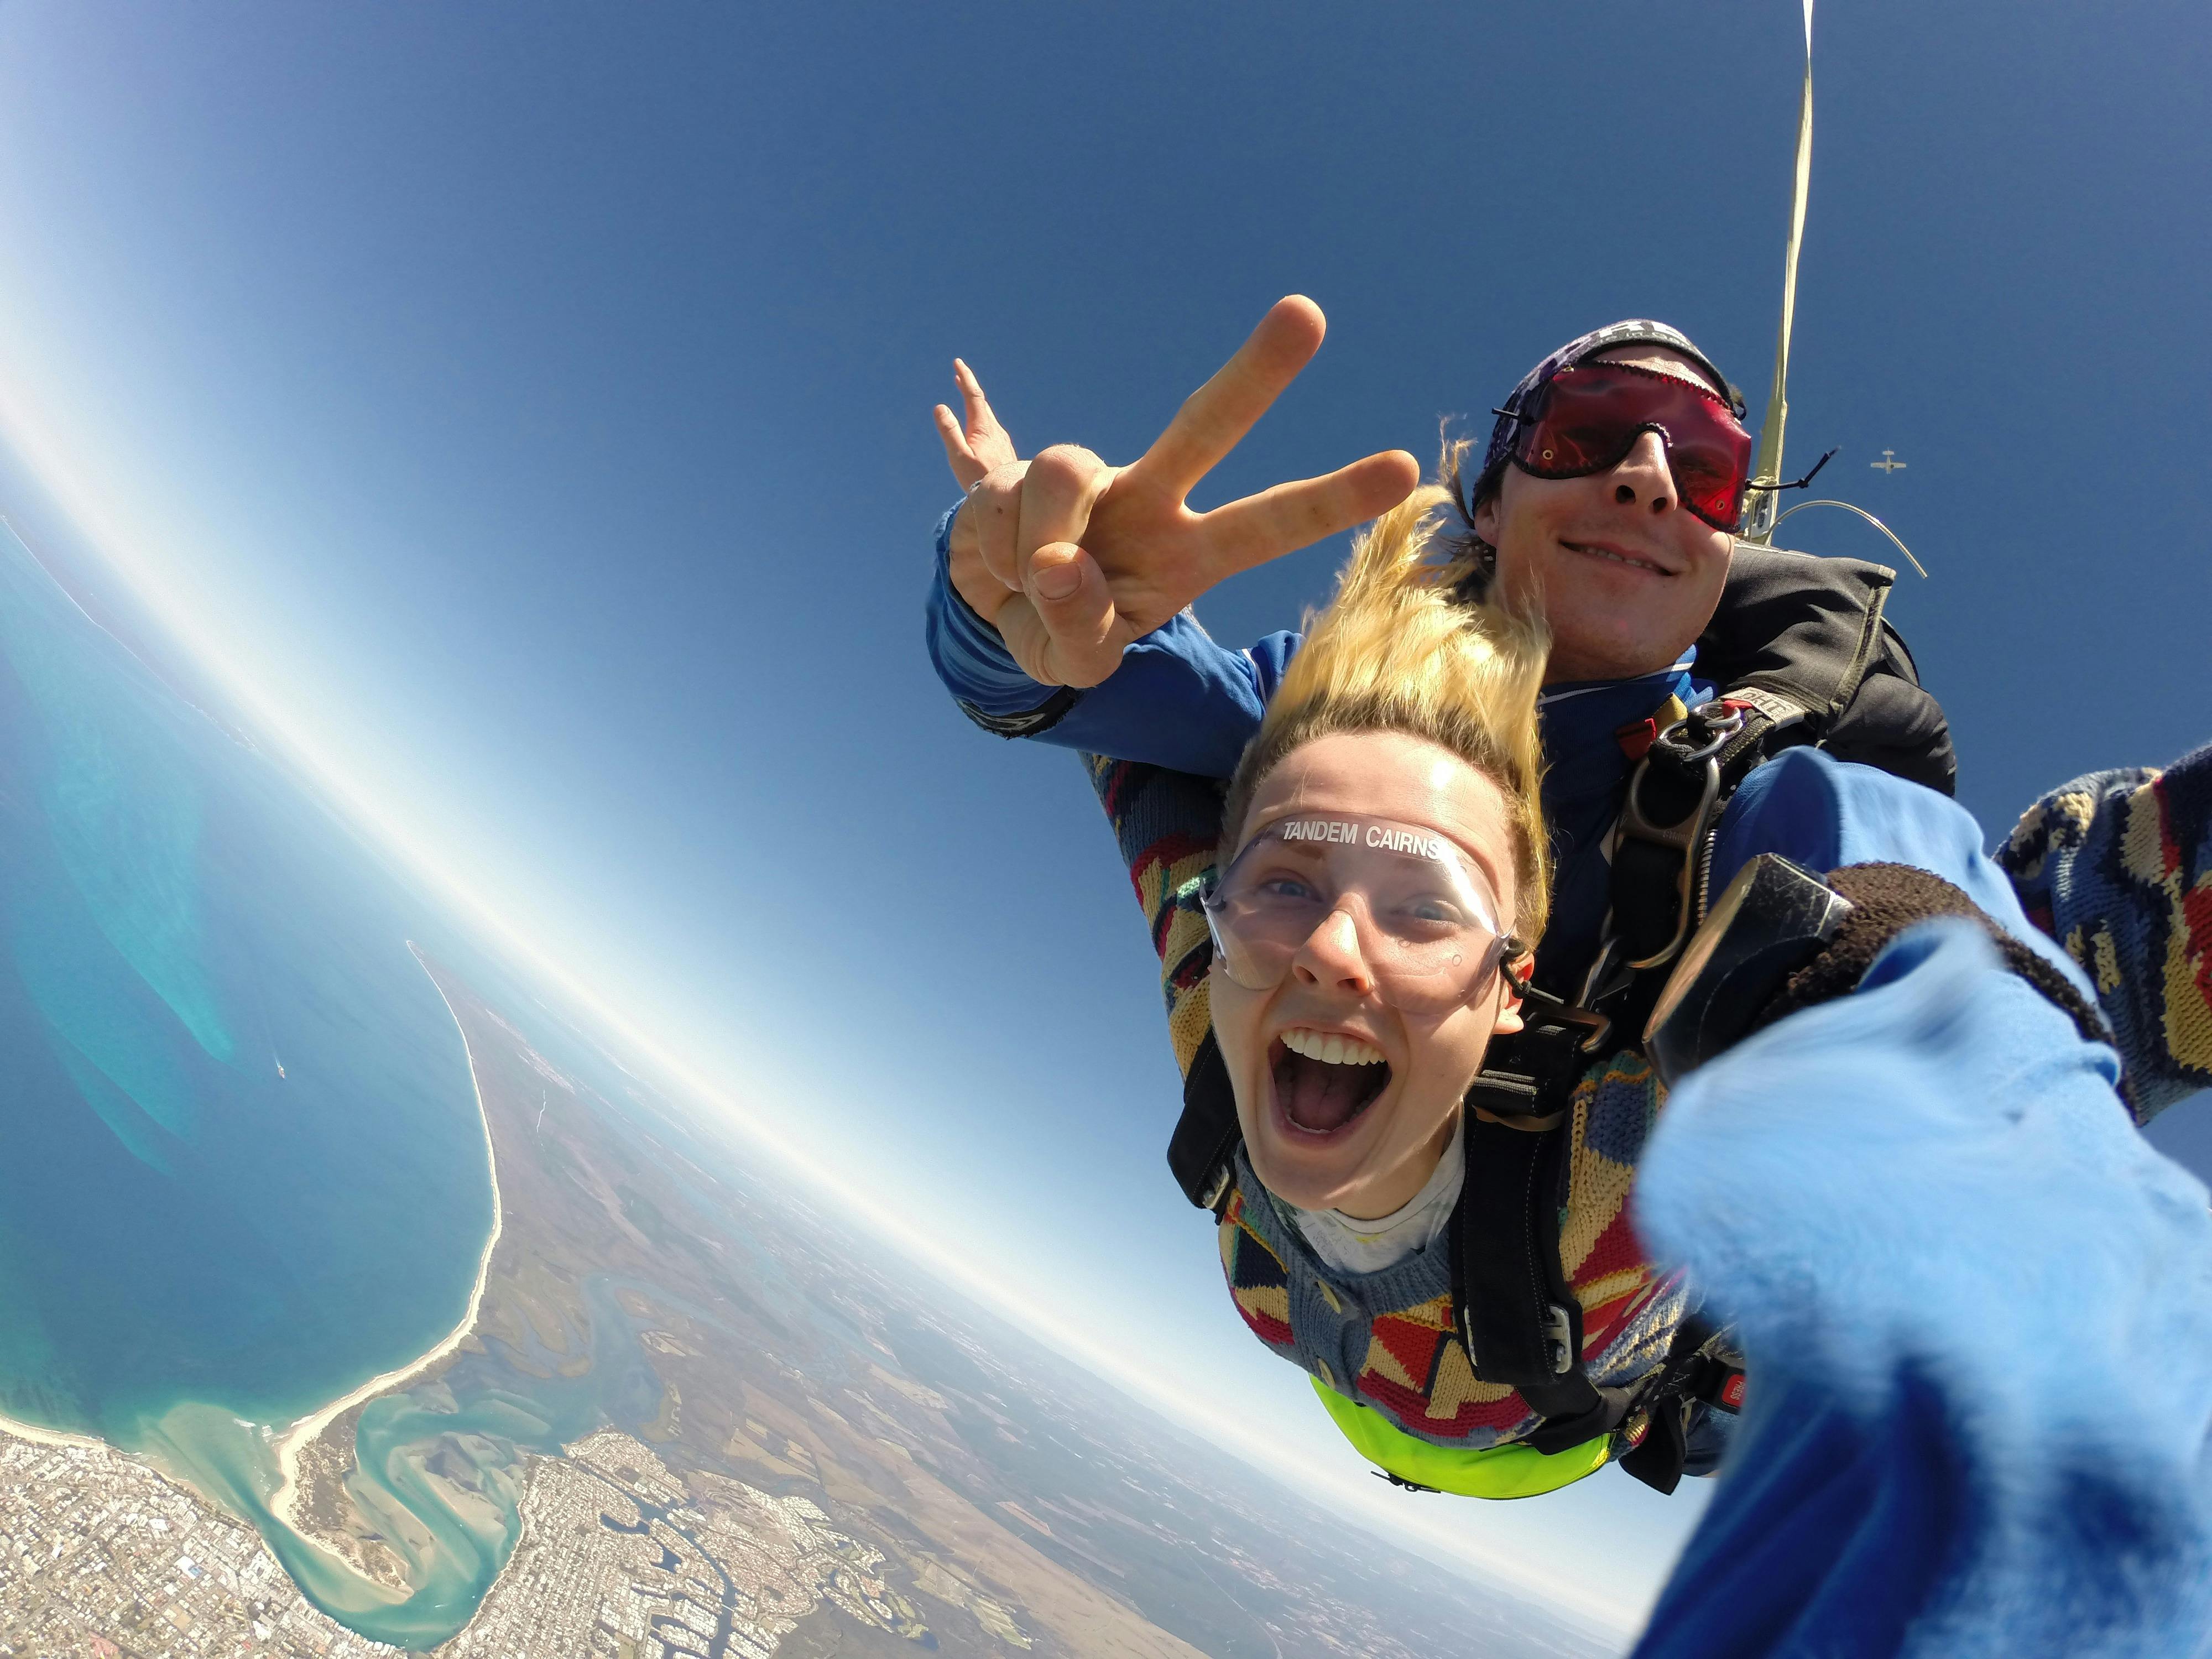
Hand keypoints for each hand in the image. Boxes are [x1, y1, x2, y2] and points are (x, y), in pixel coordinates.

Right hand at [931, 297, 1420, 687]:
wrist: (990, 610)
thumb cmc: (1060, 632)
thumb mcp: (1074, 664)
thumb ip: (1080, 628)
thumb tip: (1063, 563)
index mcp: (1189, 555)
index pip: (1268, 525)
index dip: (1332, 499)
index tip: (1403, 468)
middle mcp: (1152, 497)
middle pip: (1207, 423)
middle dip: (1255, 373)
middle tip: (1307, 313)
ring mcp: (1090, 477)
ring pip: (1063, 473)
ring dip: (1034, 543)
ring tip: (1029, 582)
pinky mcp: (1024, 466)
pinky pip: (1003, 499)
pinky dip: (995, 551)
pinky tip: (1000, 563)